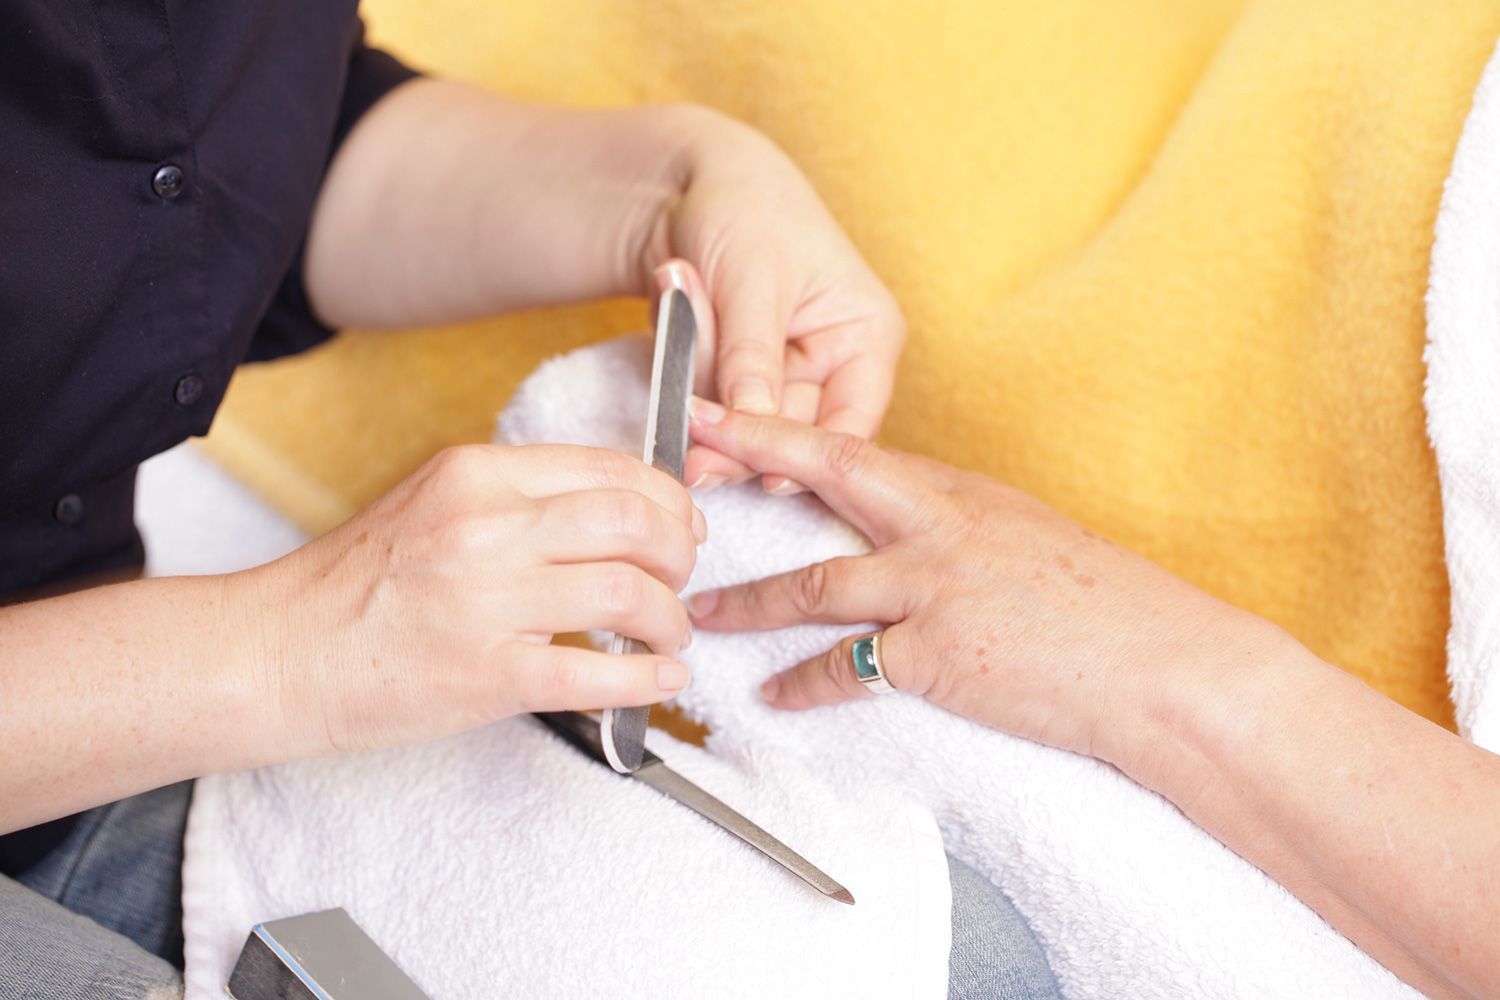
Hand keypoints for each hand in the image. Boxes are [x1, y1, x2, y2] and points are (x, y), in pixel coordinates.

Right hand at [243, 444, 703, 754]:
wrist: (274, 654)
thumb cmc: (353, 585)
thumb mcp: (433, 503)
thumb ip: (516, 497)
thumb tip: (614, 511)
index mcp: (475, 474)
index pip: (611, 468)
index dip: (669, 499)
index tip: (683, 525)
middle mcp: (485, 526)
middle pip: (635, 521)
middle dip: (681, 553)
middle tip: (682, 578)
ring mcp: (487, 601)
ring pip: (630, 593)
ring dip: (671, 617)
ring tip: (669, 632)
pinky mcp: (487, 675)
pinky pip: (598, 673)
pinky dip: (648, 678)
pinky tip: (661, 679)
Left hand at [639, 111, 905, 490]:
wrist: (685, 183)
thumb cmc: (745, 206)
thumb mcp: (755, 277)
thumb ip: (752, 354)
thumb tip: (753, 422)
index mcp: (865, 338)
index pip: (852, 422)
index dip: (813, 456)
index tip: (768, 480)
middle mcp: (831, 368)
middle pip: (791, 435)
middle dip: (736, 424)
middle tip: (686, 429)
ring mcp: (779, 379)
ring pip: (741, 425)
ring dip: (699, 380)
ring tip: (681, 284)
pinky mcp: (733, 384)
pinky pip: (706, 407)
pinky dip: (681, 371)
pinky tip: (675, 305)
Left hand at [683, 398, 1289, 769]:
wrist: (1164, 668)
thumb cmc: (1107, 610)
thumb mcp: (1027, 544)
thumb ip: (958, 531)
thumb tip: (904, 533)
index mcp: (960, 492)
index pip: (855, 447)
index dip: (782, 428)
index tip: (727, 409)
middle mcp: (939, 526)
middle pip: (826, 477)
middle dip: (750, 457)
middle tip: (686, 451)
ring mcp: (934, 587)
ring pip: (814, 584)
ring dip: (748, 601)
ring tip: (702, 614)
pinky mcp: (936, 655)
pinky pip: (845, 669)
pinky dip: (803, 683)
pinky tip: (775, 695)